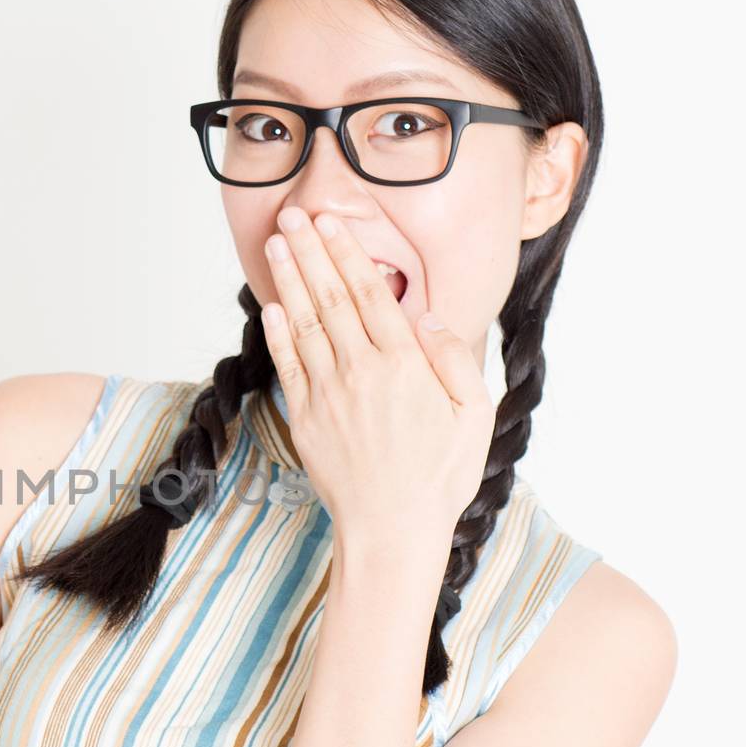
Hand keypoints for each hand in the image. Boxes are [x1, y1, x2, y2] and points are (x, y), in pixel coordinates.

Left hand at [262, 205, 494, 543]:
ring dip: (288, 280)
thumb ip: (455, 360)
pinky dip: (277, 332)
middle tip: (293, 215)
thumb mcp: (475, 417)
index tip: (333, 223)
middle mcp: (361, 372)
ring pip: (303, 324)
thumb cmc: (439, 477)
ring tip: (276, 243)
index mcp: (404, 366)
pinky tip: (270, 305)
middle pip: (330, 298)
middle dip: (311, 252)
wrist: (391, 531)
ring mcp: (328, 395)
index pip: (371, 295)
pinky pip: (288, 365)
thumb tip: (431, 317)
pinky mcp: (306, 419)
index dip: (348, 254)